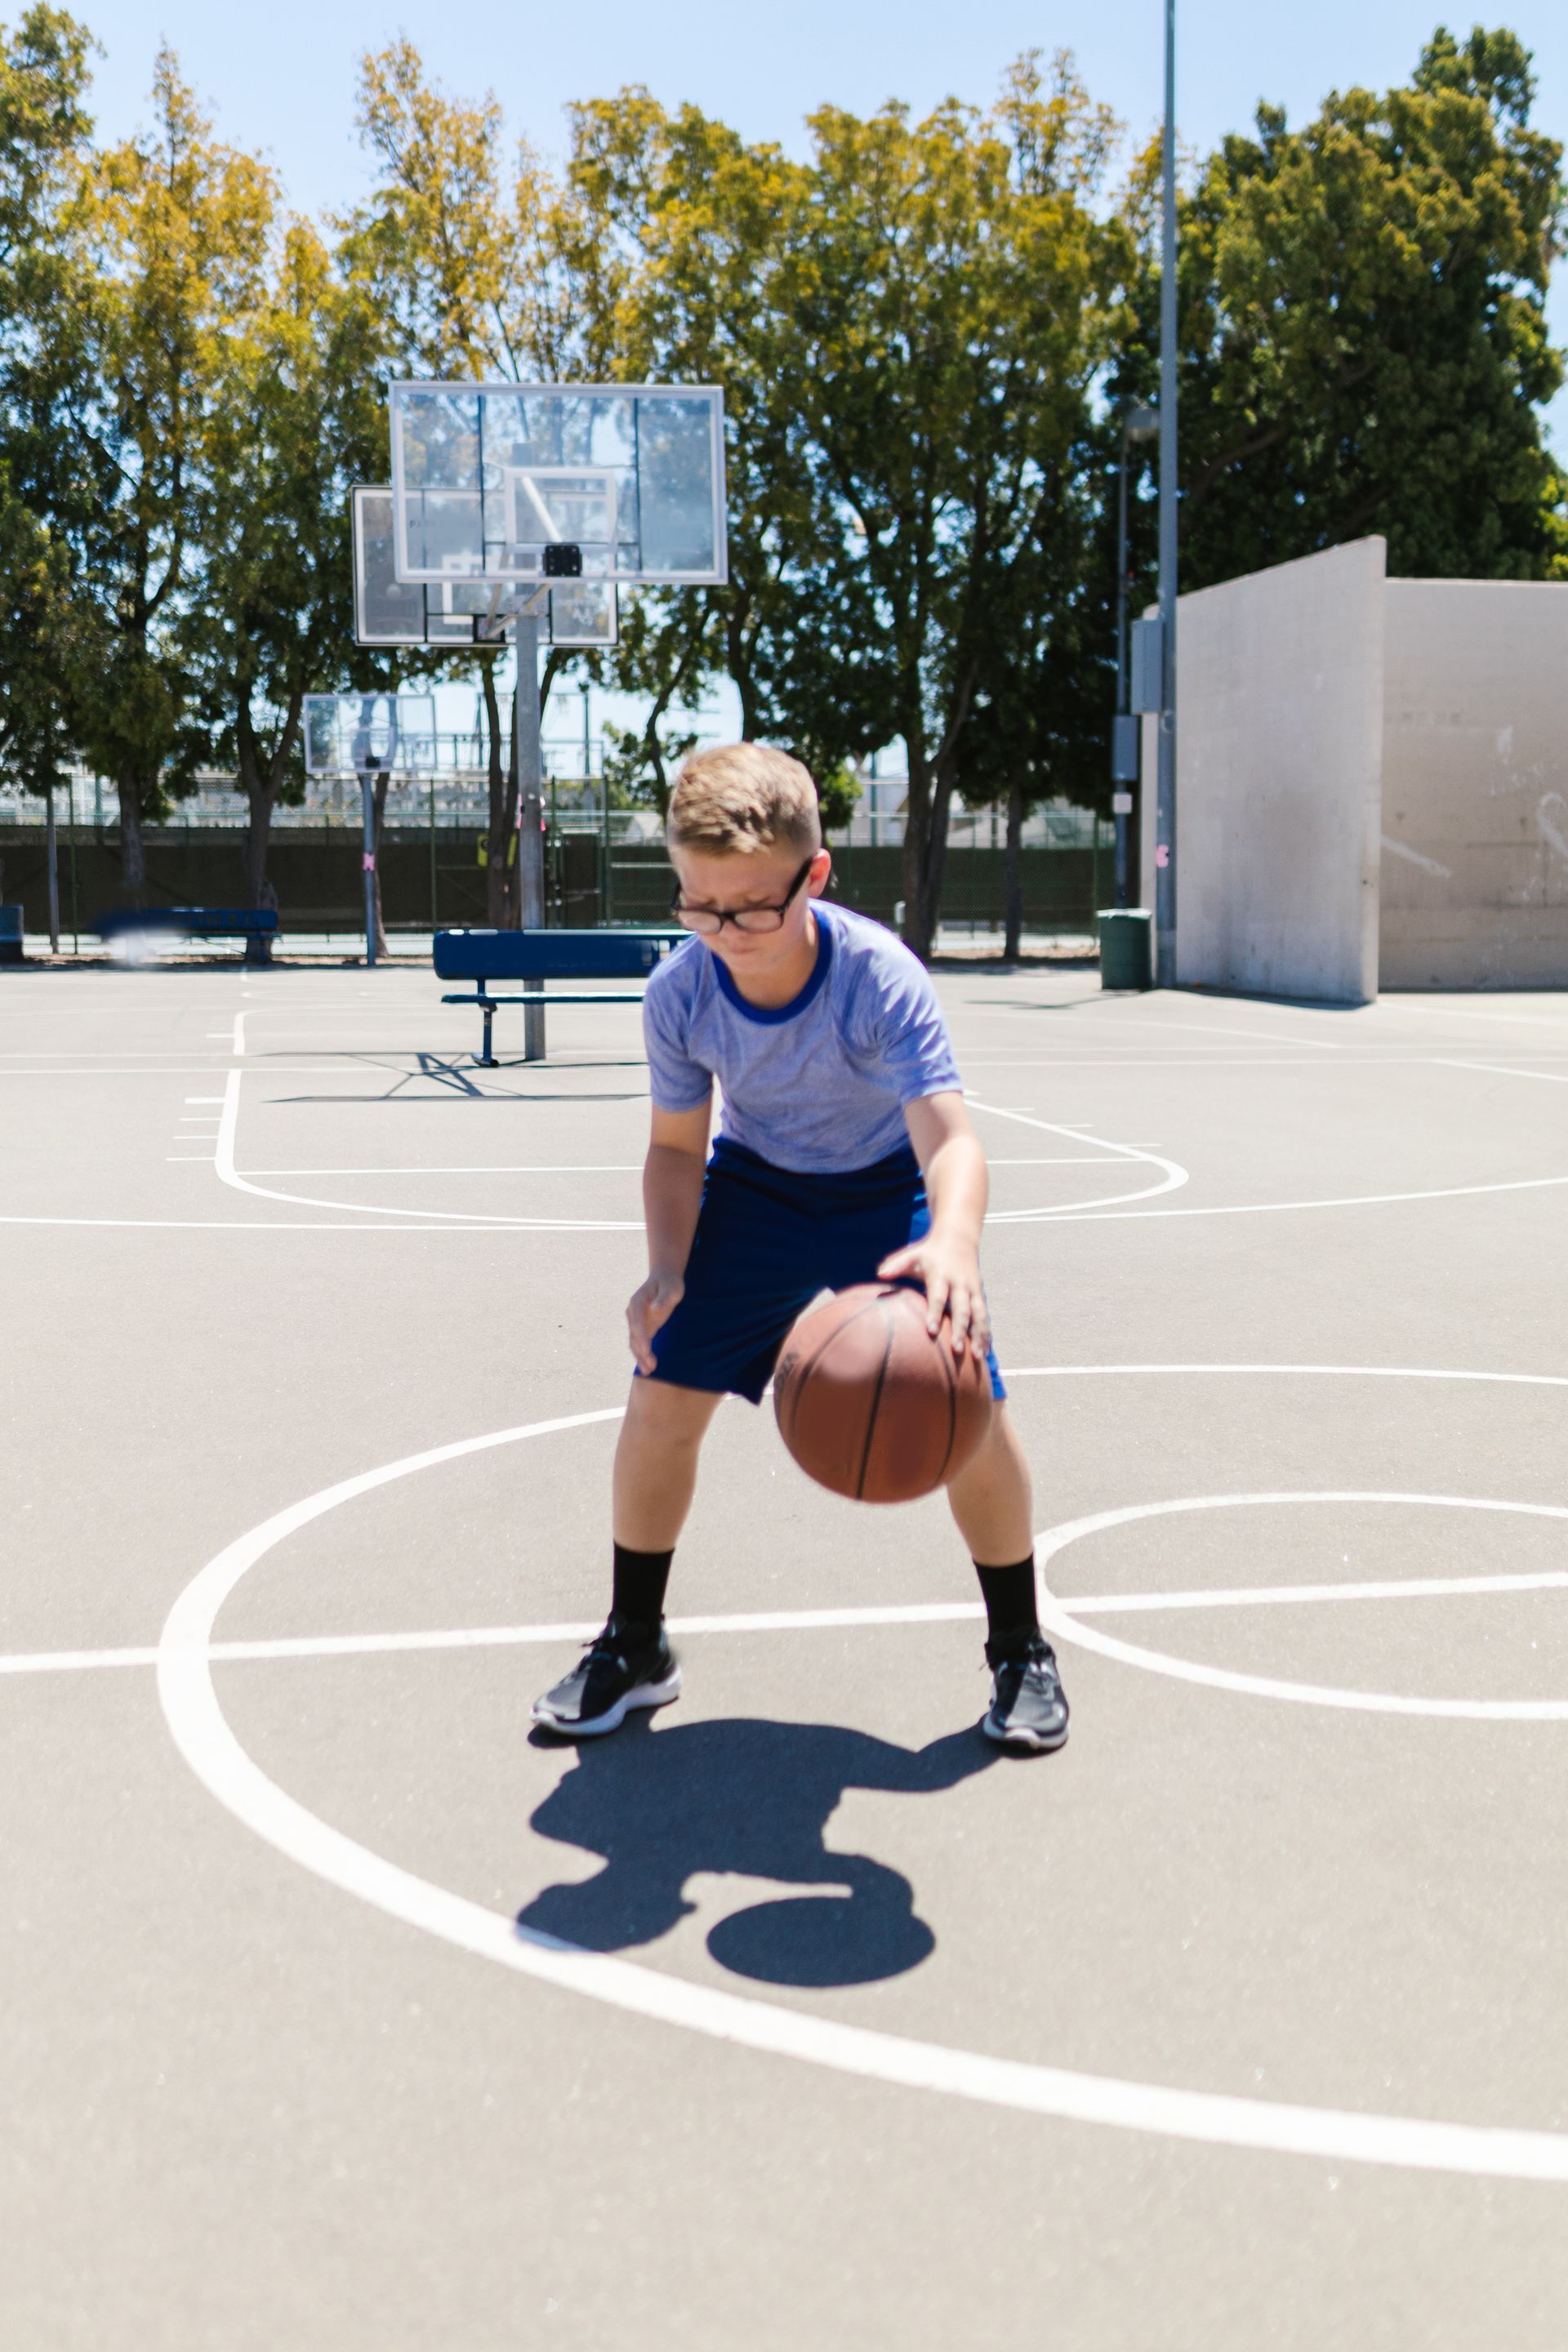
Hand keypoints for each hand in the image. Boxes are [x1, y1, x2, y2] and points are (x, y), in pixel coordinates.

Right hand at [626, 1269, 683, 1373]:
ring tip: (649, 1371)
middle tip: (651, 1367)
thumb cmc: (669, 1282)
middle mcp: (632, 1312)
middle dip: (641, 1352)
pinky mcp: (641, 1327)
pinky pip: (640, 1343)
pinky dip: (643, 1355)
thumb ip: (664, 1298)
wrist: (664, 1278)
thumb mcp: (672, 1288)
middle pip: (633, 1335)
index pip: (637, 1322)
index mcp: (637, 1301)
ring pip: (634, 1342)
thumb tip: (655, 1308)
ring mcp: (635, 1320)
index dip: (642, 1337)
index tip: (648, 1351)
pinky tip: (648, 1367)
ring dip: (640, 1357)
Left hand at [877, 1230, 989, 1359]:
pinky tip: (983, 1353)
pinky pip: (984, 1317)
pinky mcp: (980, 1295)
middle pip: (962, 1309)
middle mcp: (960, 1284)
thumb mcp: (912, 1254)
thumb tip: (879, 1273)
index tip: (931, 1331)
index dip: (935, 1313)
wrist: (958, 1238)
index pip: (938, 1296)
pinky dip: (985, 1334)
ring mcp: (973, 1290)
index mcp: (941, 1275)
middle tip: (957, 1350)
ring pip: (979, 1315)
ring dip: (979, 1336)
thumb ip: (896, 1264)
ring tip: (978, 1357)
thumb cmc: (929, 1252)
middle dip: (961, 1330)